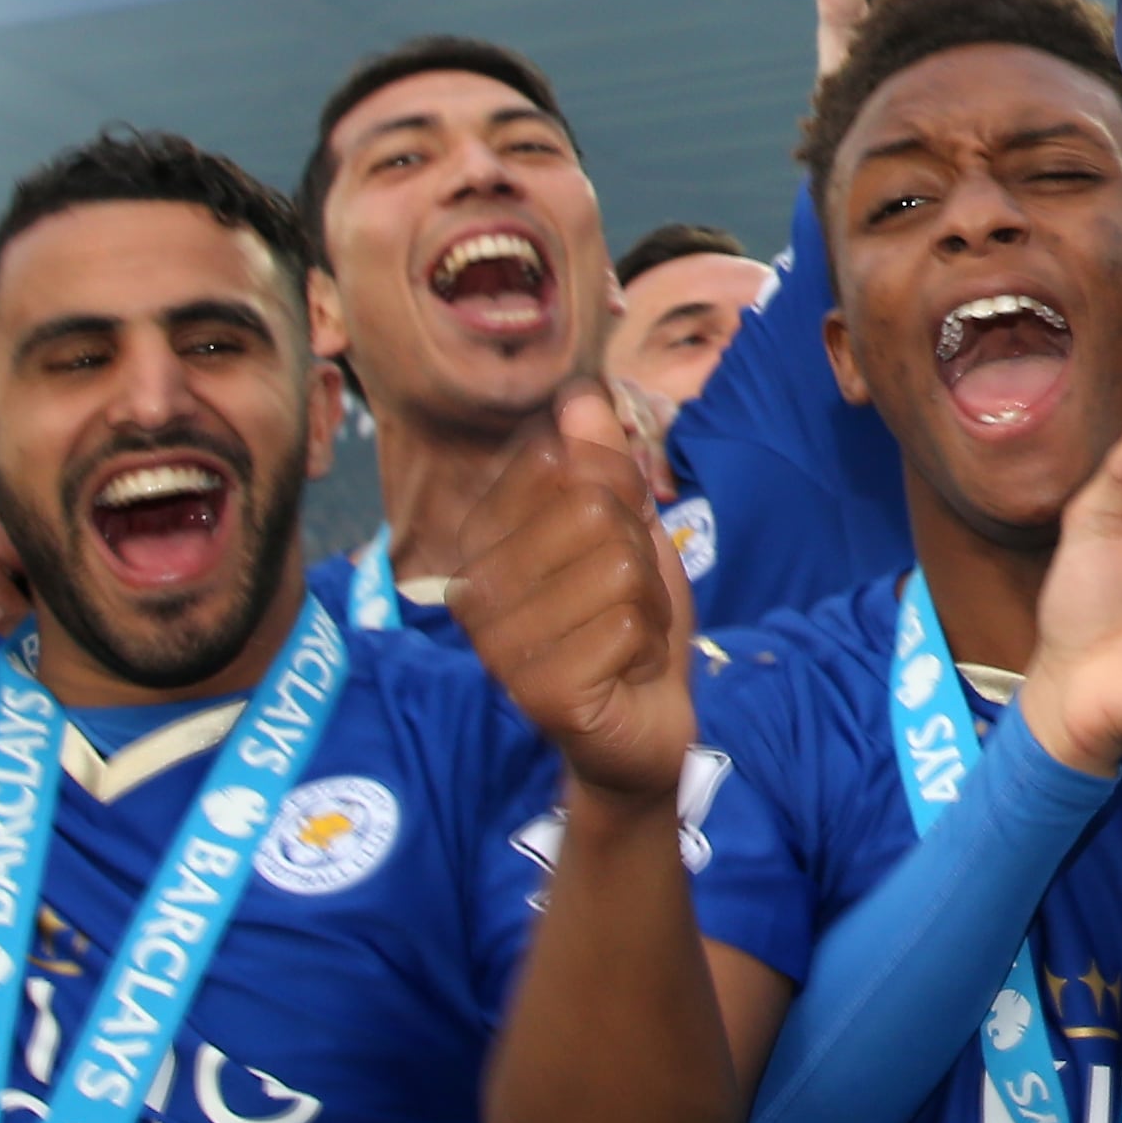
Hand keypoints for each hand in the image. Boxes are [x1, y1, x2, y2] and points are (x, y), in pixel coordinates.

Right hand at [451, 384, 698, 807]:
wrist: (640, 728)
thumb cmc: (626, 623)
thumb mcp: (627, 531)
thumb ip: (603, 464)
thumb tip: (579, 394)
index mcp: (483, 540)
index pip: (565, 462)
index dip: (616, 495)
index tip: (608, 546)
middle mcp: (473, 588)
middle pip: (593, 509)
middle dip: (636, 553)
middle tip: (623, 602)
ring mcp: (498, 643)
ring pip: (616, 565)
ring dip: (647, 603)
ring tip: (624, 638)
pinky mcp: (537, 688)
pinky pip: (627, 622)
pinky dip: (648, 643)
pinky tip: (625, 670)